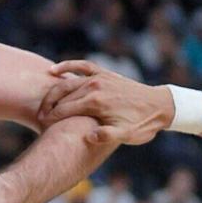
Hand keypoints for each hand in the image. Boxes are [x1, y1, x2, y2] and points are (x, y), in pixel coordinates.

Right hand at [37, 60, 173, 144]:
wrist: (161, 106)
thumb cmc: (142, 124)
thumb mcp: (126, 135)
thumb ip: (107, 136)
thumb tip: (88, 136)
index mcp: (96, 103)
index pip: (63, 111)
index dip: (50, 119)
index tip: (43, 127)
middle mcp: (95, 86)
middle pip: (62, 97)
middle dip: (48, 108)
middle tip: (40, 119)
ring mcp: (99, 78)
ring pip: (67, 83)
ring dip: (53, 92)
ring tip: (44, 104)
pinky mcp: (104, 73)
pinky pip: (82, 66)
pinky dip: (67, 66)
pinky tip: (54, 70)